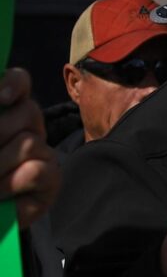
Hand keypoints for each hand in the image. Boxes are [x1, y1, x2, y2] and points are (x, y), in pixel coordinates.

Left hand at [0, 68, 58, 226]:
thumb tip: (3, 102)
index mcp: (4, 114)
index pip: (19, 82)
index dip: (14, 83)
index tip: (2, 98)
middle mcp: (26, 128)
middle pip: (29, 111)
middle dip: (0, 132)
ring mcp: (42, 153)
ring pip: (29, 142)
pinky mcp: (52, 179)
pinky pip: (36, 171)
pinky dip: (12, 183)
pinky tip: (0, 194)